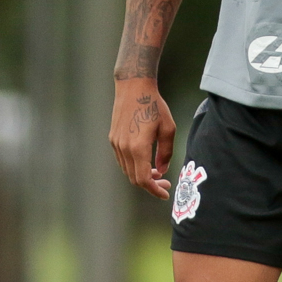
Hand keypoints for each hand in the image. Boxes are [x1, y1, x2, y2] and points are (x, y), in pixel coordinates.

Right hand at [109, 77, 175, 199]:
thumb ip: (166, 152)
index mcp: (138, 147)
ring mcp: (116, 144)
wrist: (133, 87)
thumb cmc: (154, 105)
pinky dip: (134, 167)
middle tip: (165, 183)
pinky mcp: (113, 139)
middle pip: (134, 178)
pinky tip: (146, 162)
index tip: (165, 193)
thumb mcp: (168, 128)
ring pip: (127, 171)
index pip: (144, 179)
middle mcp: (123, 148)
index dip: (155, 190)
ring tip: (158, 173)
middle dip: (151, 185)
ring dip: (142, 176)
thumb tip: (163, 170)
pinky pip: (123, 161)